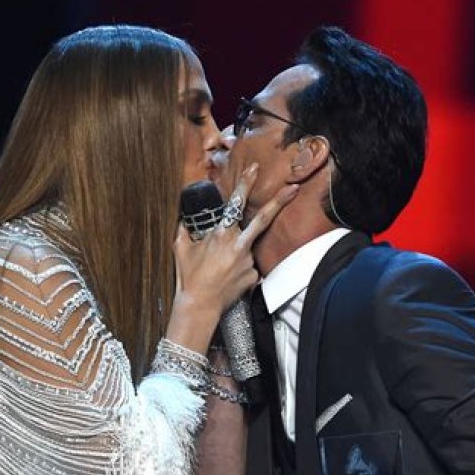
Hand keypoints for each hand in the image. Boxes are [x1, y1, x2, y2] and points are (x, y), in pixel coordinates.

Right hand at [172, 164, 297, 322]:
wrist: (199, 306)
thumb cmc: (188, 277)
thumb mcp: (180, 248)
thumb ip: (184, 229)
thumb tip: (184, 219)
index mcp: (221, 234)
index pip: (235, 203)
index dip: (245, 184)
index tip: (255, 169)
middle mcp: (238, 245)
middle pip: (262, 219)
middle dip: (280, 201)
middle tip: (294, 188)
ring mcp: (248, 261)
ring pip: (247, 248)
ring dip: (237, 253)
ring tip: (219, 270)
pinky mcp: (253, 276)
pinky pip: (248, 267)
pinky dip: (239, 270)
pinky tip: (225, 280)